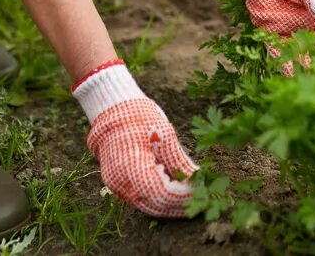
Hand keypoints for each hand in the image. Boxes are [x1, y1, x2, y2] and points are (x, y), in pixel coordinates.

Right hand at [74, 61, 197, 216]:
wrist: (112, 109)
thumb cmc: (139, 117)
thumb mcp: (164, 134)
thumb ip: (179, 160)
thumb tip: (197, 178)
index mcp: (131, 168)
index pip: (163, 194)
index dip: (185, 194)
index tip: (202, 188)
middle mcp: (121, 183)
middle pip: (156, 206)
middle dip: (180, 203)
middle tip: (201, 194)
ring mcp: (117, 186)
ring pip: (149, 205)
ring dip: (171, 203)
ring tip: (191, 194)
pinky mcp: (119, 184)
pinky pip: (142, 198)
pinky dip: (159, 197)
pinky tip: (176, 190)